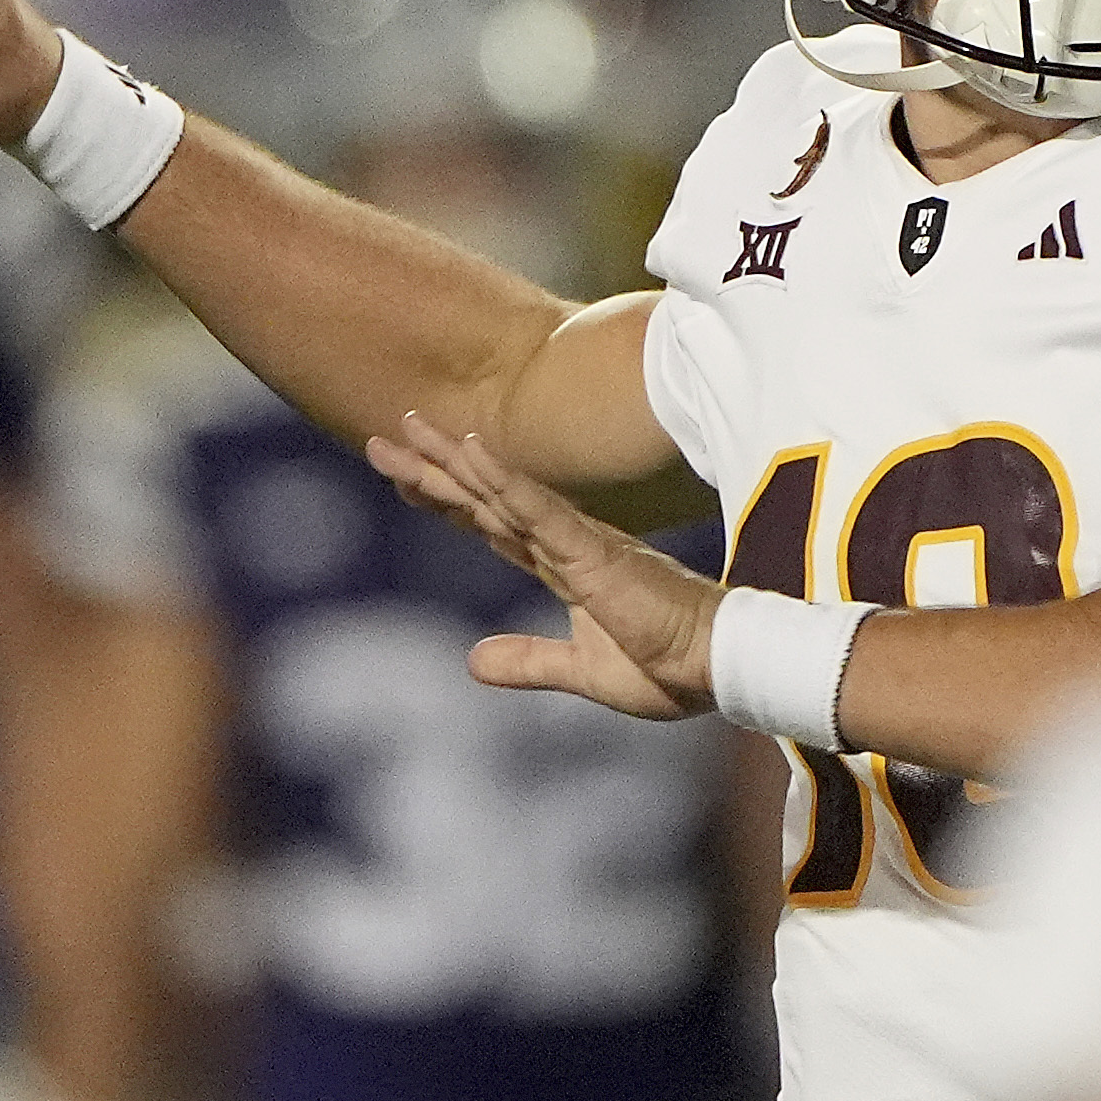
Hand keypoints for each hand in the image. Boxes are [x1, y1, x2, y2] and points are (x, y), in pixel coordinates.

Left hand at [366, 413, 718, 721]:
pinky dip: (505, 482)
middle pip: (484, 499)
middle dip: (431, 469)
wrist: (719, 669)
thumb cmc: (668, 668)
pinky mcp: (596, 553)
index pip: (490, 525)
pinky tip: (472, 455)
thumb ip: (529, 662)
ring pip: (502, 493)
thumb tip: (471, 661)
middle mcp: (564, 545)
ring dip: (454, 461)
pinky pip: (541, 512)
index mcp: (563, 567)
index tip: (403, 475)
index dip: (446, 499)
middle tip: (381, 438)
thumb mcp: (582, 672)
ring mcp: (578, 543)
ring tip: (409, 427)